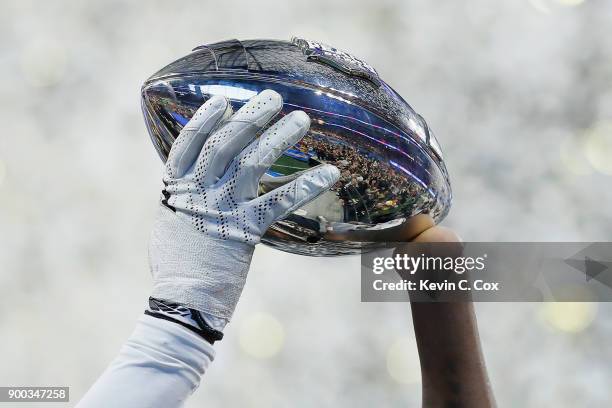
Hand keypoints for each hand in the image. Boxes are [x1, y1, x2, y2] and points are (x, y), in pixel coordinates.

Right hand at [148, 90, 338, 325]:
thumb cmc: (177, 261)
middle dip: (251, 117)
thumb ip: (185, 194)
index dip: (206, 118)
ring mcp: (223, 209)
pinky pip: (279, 202)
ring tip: (301, 121)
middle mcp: (199, 192)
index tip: (225, 100)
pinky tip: (328, 173)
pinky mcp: (246, 231)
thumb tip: (198, 172)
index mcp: (176, 188)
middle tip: (273, 98)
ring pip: (253, 163)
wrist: (183, 300)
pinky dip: (305, 185)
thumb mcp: (171, 220)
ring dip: (279, 138)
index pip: (189, 143)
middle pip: (226, 143)